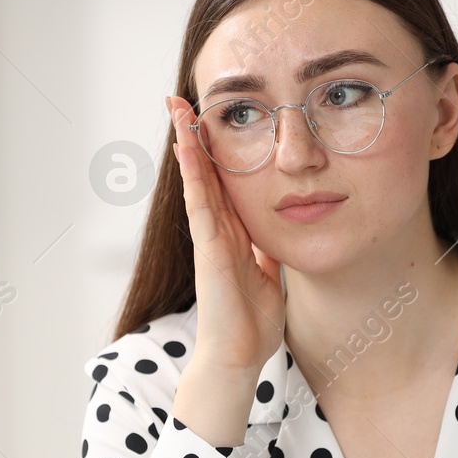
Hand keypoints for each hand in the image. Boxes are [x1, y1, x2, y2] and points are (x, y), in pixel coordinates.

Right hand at [166, 95, 285, 373]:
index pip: (224, 185)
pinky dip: (193, 174)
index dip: (218, 154)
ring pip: (198, 181)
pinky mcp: (208, 248)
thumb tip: (279, 235)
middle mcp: (218, 232)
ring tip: (178, 108)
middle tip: (183, 100)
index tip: (212, 122)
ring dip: (187, 144)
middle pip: (206, 174)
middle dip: (195, 137)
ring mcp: (210, 238)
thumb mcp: (271, 278)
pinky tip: (185, 147)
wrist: (238, 357)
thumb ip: (270, 254)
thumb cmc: (252, 325)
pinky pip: (199, 203)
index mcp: (234, 236)